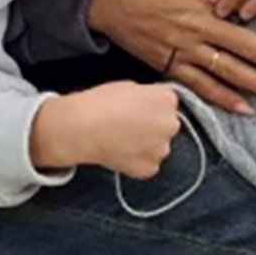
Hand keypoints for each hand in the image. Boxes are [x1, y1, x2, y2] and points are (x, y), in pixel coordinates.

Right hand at [30, 82, 180, 177]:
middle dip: (154, 125)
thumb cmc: (102, 102)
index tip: (138, 108)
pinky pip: (148, 163)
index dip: (151, 104)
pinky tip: (121, 152)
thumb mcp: (130, 86)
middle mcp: (171, 124)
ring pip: (159, 146)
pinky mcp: (150, 168)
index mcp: (167, 100)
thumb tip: (149, 104)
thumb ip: (148, 96)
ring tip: (123, 140)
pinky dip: (138, 160)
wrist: (85, 128)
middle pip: (167, 124)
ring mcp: (162, 149)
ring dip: (147, 144)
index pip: (168, 102)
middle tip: (131, 125)